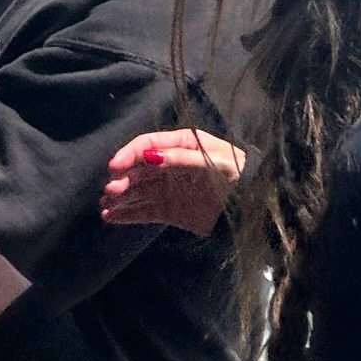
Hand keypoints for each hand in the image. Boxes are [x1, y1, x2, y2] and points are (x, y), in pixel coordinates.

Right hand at [100, 129, 245, 234]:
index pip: (148, 145)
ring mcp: (170, 188)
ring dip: (121, 196)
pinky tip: (111, 216)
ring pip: (139, 190)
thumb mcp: (212, 162)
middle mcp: (171, 164)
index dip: (129, 154)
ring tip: (105, 203)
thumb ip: (180, 159)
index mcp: (182, 144)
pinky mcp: (171, 210)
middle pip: (140, 168)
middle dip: (123, 177)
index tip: (113, 167)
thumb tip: (148, 157)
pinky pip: (145, 211)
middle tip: (110, 190)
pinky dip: (128, 214)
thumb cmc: (237, 176)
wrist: (254, 209)